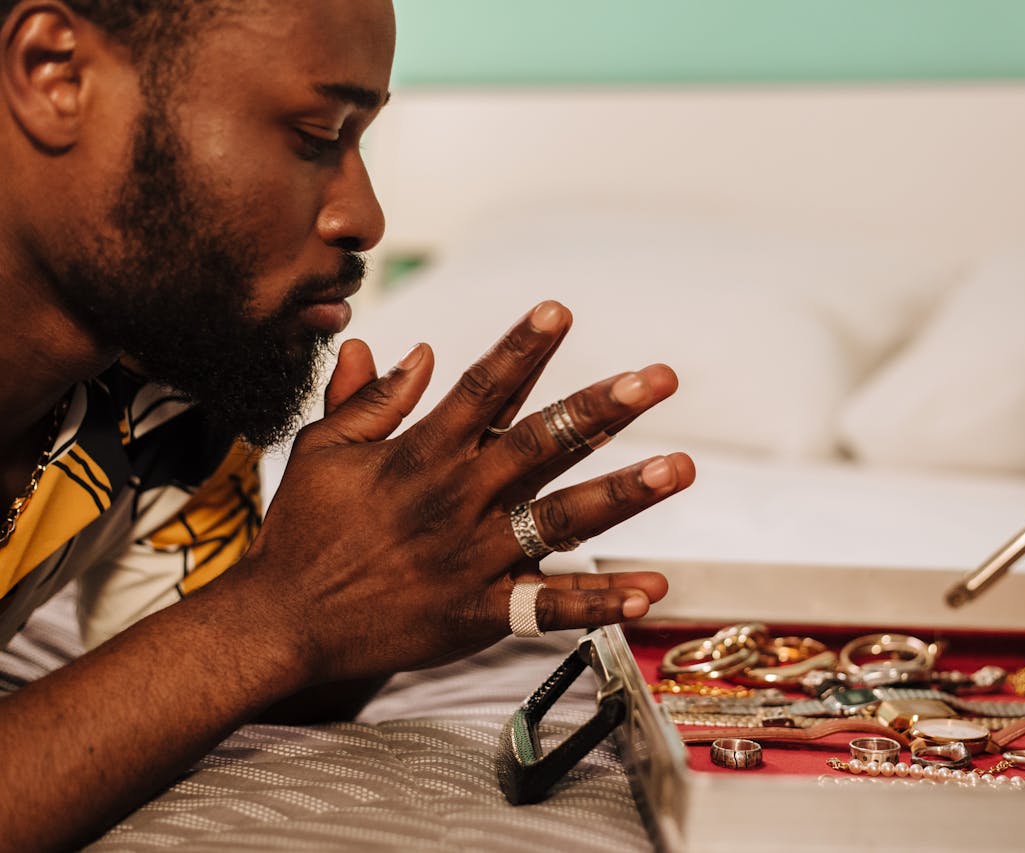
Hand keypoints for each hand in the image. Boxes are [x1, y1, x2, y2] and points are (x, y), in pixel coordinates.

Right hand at [230, 301, 693, 684]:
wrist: (284, 622)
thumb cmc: (302, 531)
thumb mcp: (322, 450)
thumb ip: (369, 398)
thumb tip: (418, 350)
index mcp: (421, 454)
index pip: (482, 387)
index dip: (523, 347)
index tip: (561, 310)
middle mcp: (457, 498)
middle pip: (542, 442)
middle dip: (604, 408)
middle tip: (659, 378)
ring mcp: (473, 556)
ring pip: (561, 518)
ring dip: (624, 492)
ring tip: (678, 468)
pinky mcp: (478, 611)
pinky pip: (548, 607)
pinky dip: (599, 601)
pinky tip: (649, 591)